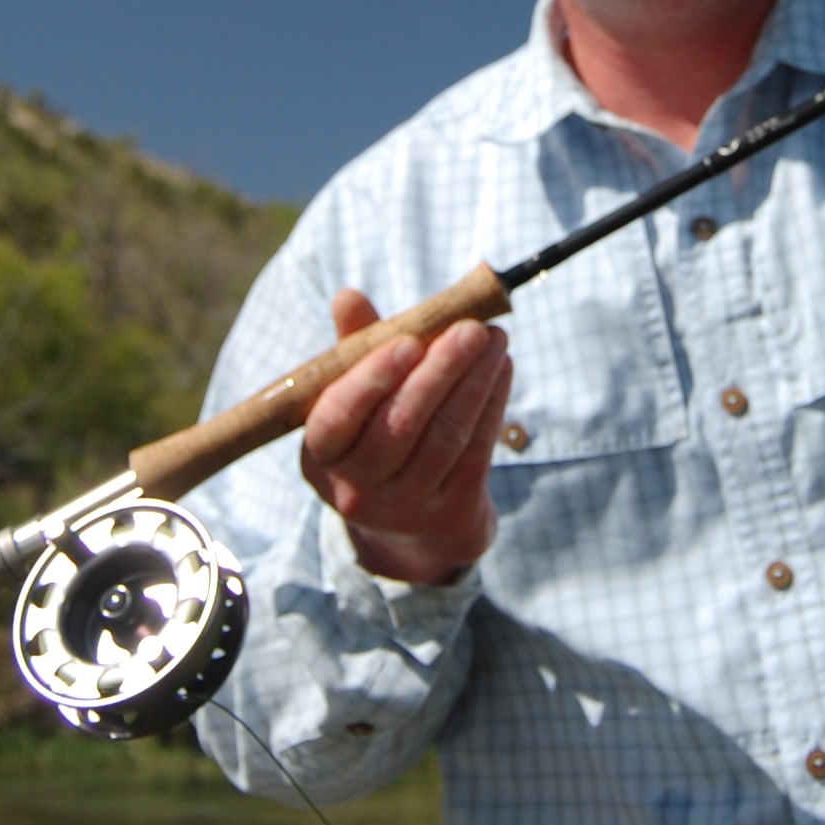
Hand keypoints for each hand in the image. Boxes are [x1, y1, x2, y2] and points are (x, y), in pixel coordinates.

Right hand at [300, 289, 512, 584]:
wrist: (416, 528)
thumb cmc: (381, 440)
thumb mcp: (360, 402)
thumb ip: (356, 351)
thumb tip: (348, 296)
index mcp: (322, 457)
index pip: (337, 417)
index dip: (372, 378)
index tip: (408, 340)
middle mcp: (355, 491)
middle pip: (400, 425)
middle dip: (440, 370)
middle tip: (471, 328)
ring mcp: (404, 511)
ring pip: (445, 437)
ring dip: (475, 381)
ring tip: (494, 339)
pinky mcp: (451, 517)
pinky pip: (476, 453)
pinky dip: (492, 404)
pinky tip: (503, 369)